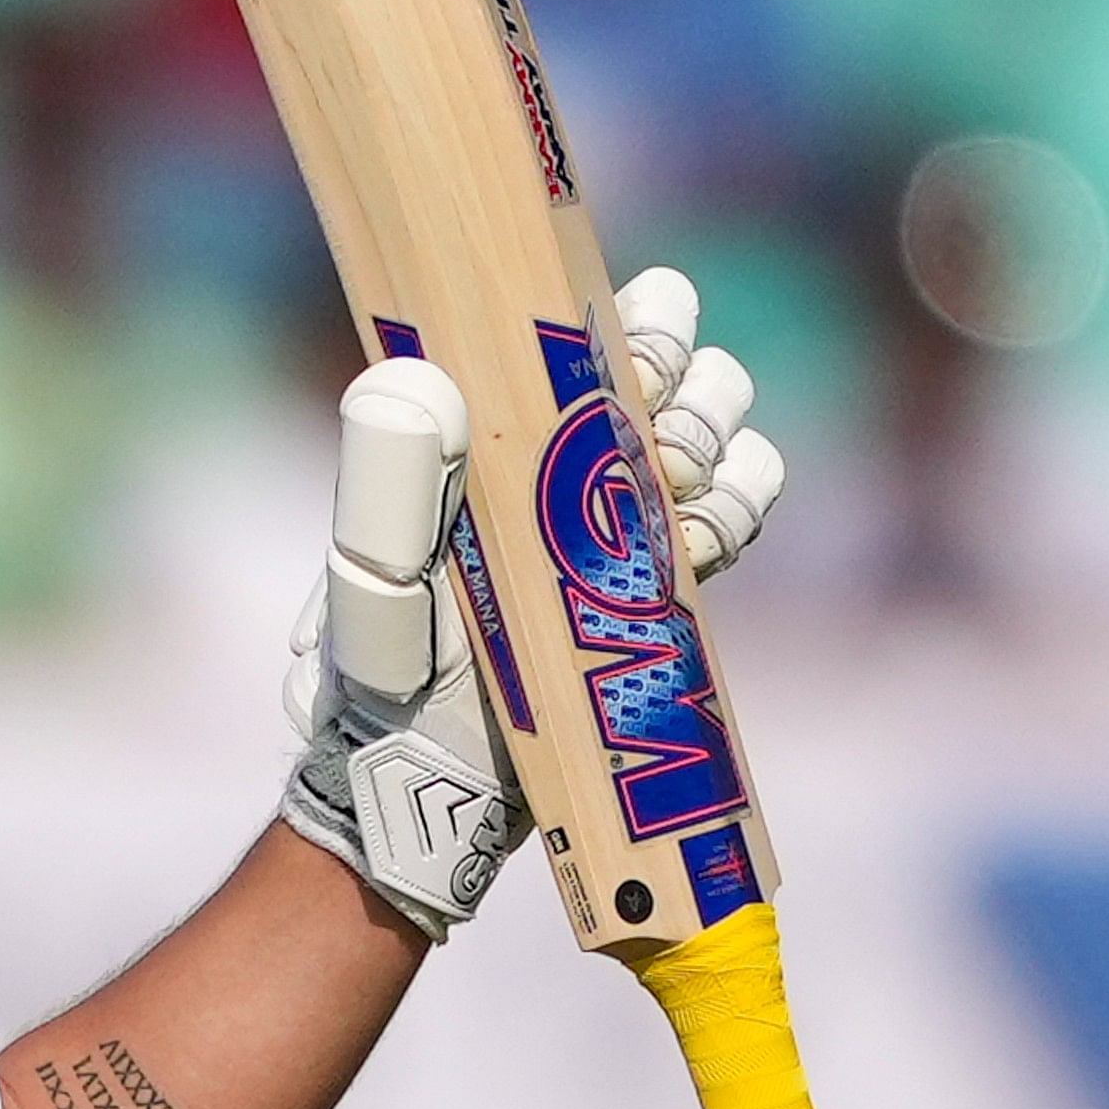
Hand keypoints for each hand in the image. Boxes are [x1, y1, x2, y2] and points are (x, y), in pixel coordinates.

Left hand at [279, 267, 783, 938]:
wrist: (434, 788)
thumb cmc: (385, 674)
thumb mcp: (372, 578)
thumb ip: (392, 482)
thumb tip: (421, 376)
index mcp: (494, 426)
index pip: (586, 326)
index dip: (636, 319)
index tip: (637, 344)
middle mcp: (564, 457)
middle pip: (676, 369)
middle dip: (687, 384)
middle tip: (652, 435)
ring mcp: (620, 518)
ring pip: (718, 434)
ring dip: (715, 441)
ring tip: (668, 491)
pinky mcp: (660, 582)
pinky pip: (734, 511)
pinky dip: (736, 507)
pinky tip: (700, 535)